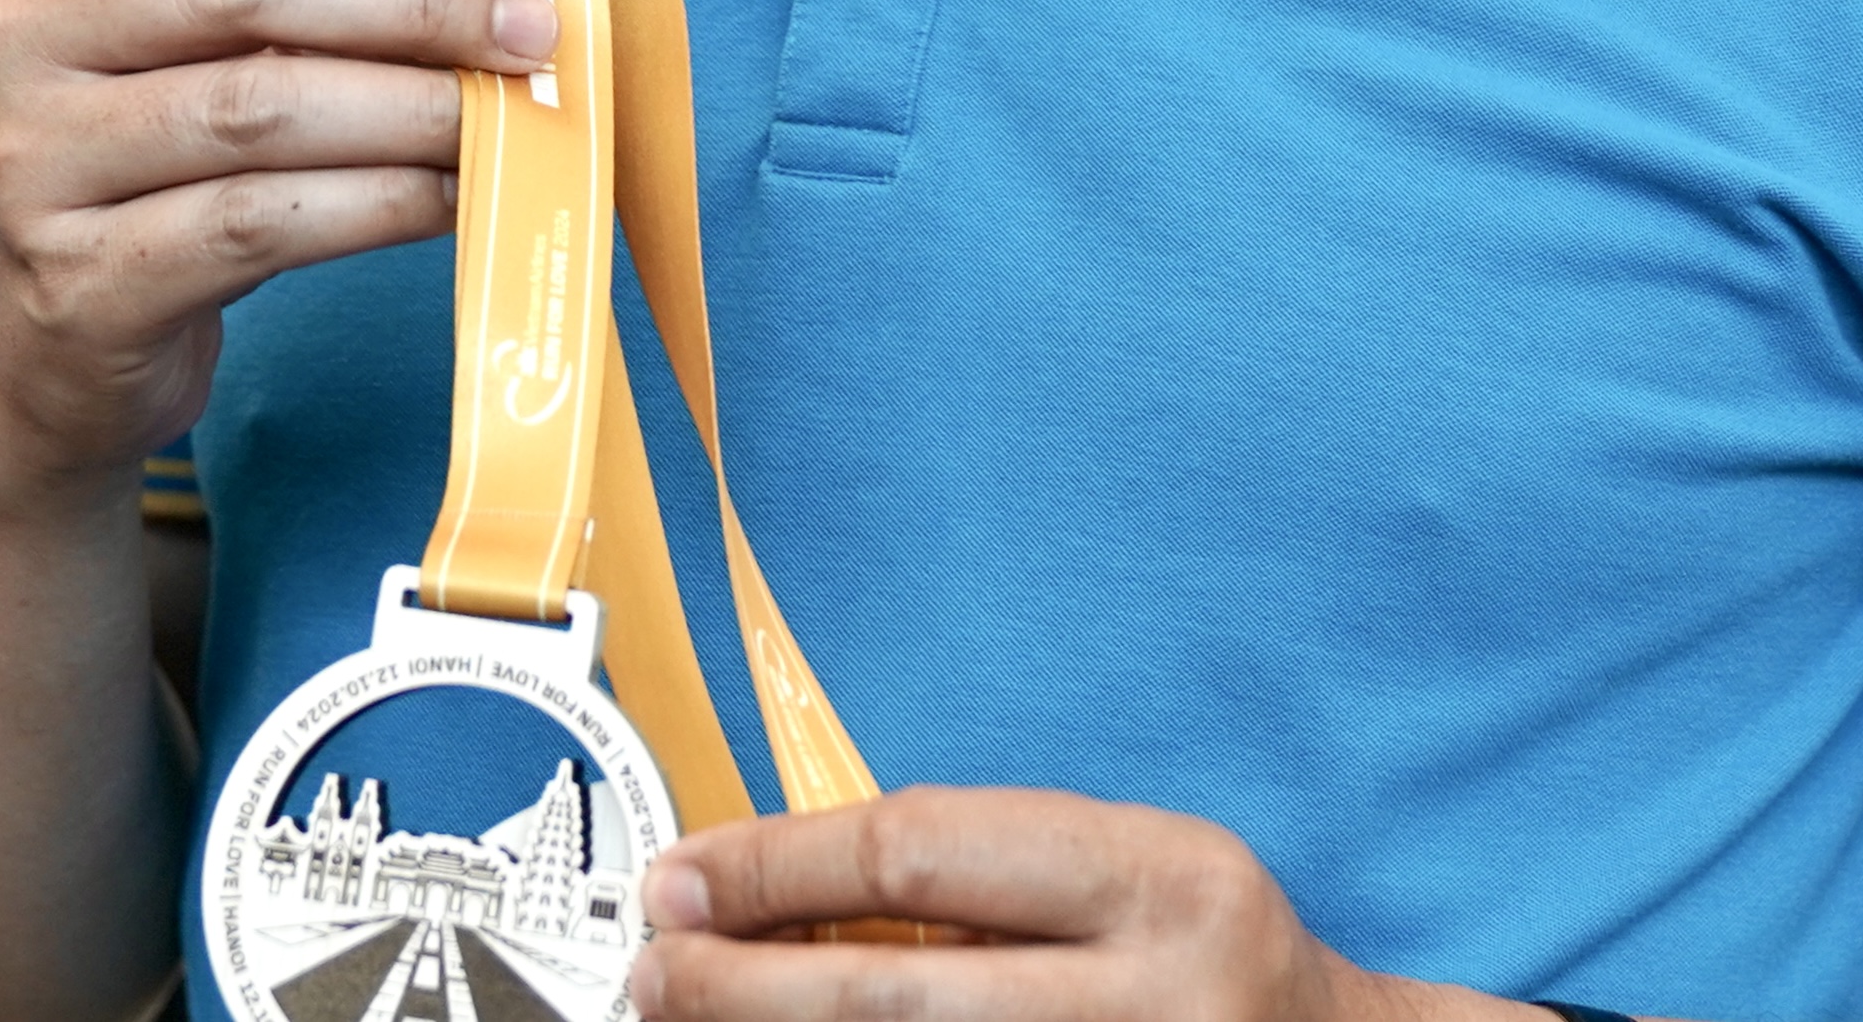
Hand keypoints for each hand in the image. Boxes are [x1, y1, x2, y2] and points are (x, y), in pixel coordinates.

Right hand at [0, 0, 560, 517]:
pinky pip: (257, 223)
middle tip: (538, 35)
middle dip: (421, 1)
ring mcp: (31, 158)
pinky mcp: (74, 279)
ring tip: (514, 118)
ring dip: (414, 108)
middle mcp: (17, 26)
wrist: (56, 343)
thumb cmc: (168, 149)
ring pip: (259, 106)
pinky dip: (380, 204)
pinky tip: (458, 199)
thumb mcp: (208, 36)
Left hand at [634, 788, 1400, 1021]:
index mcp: (1168, 882)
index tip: (679, 879)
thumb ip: (977, 880)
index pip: (919, 857)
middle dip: (735, 990)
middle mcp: (1159, 1007)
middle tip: (653, 972)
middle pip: (886, 1003)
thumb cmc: (1209, 965)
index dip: (770, 868)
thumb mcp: (1129, 879)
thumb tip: (759, 895)